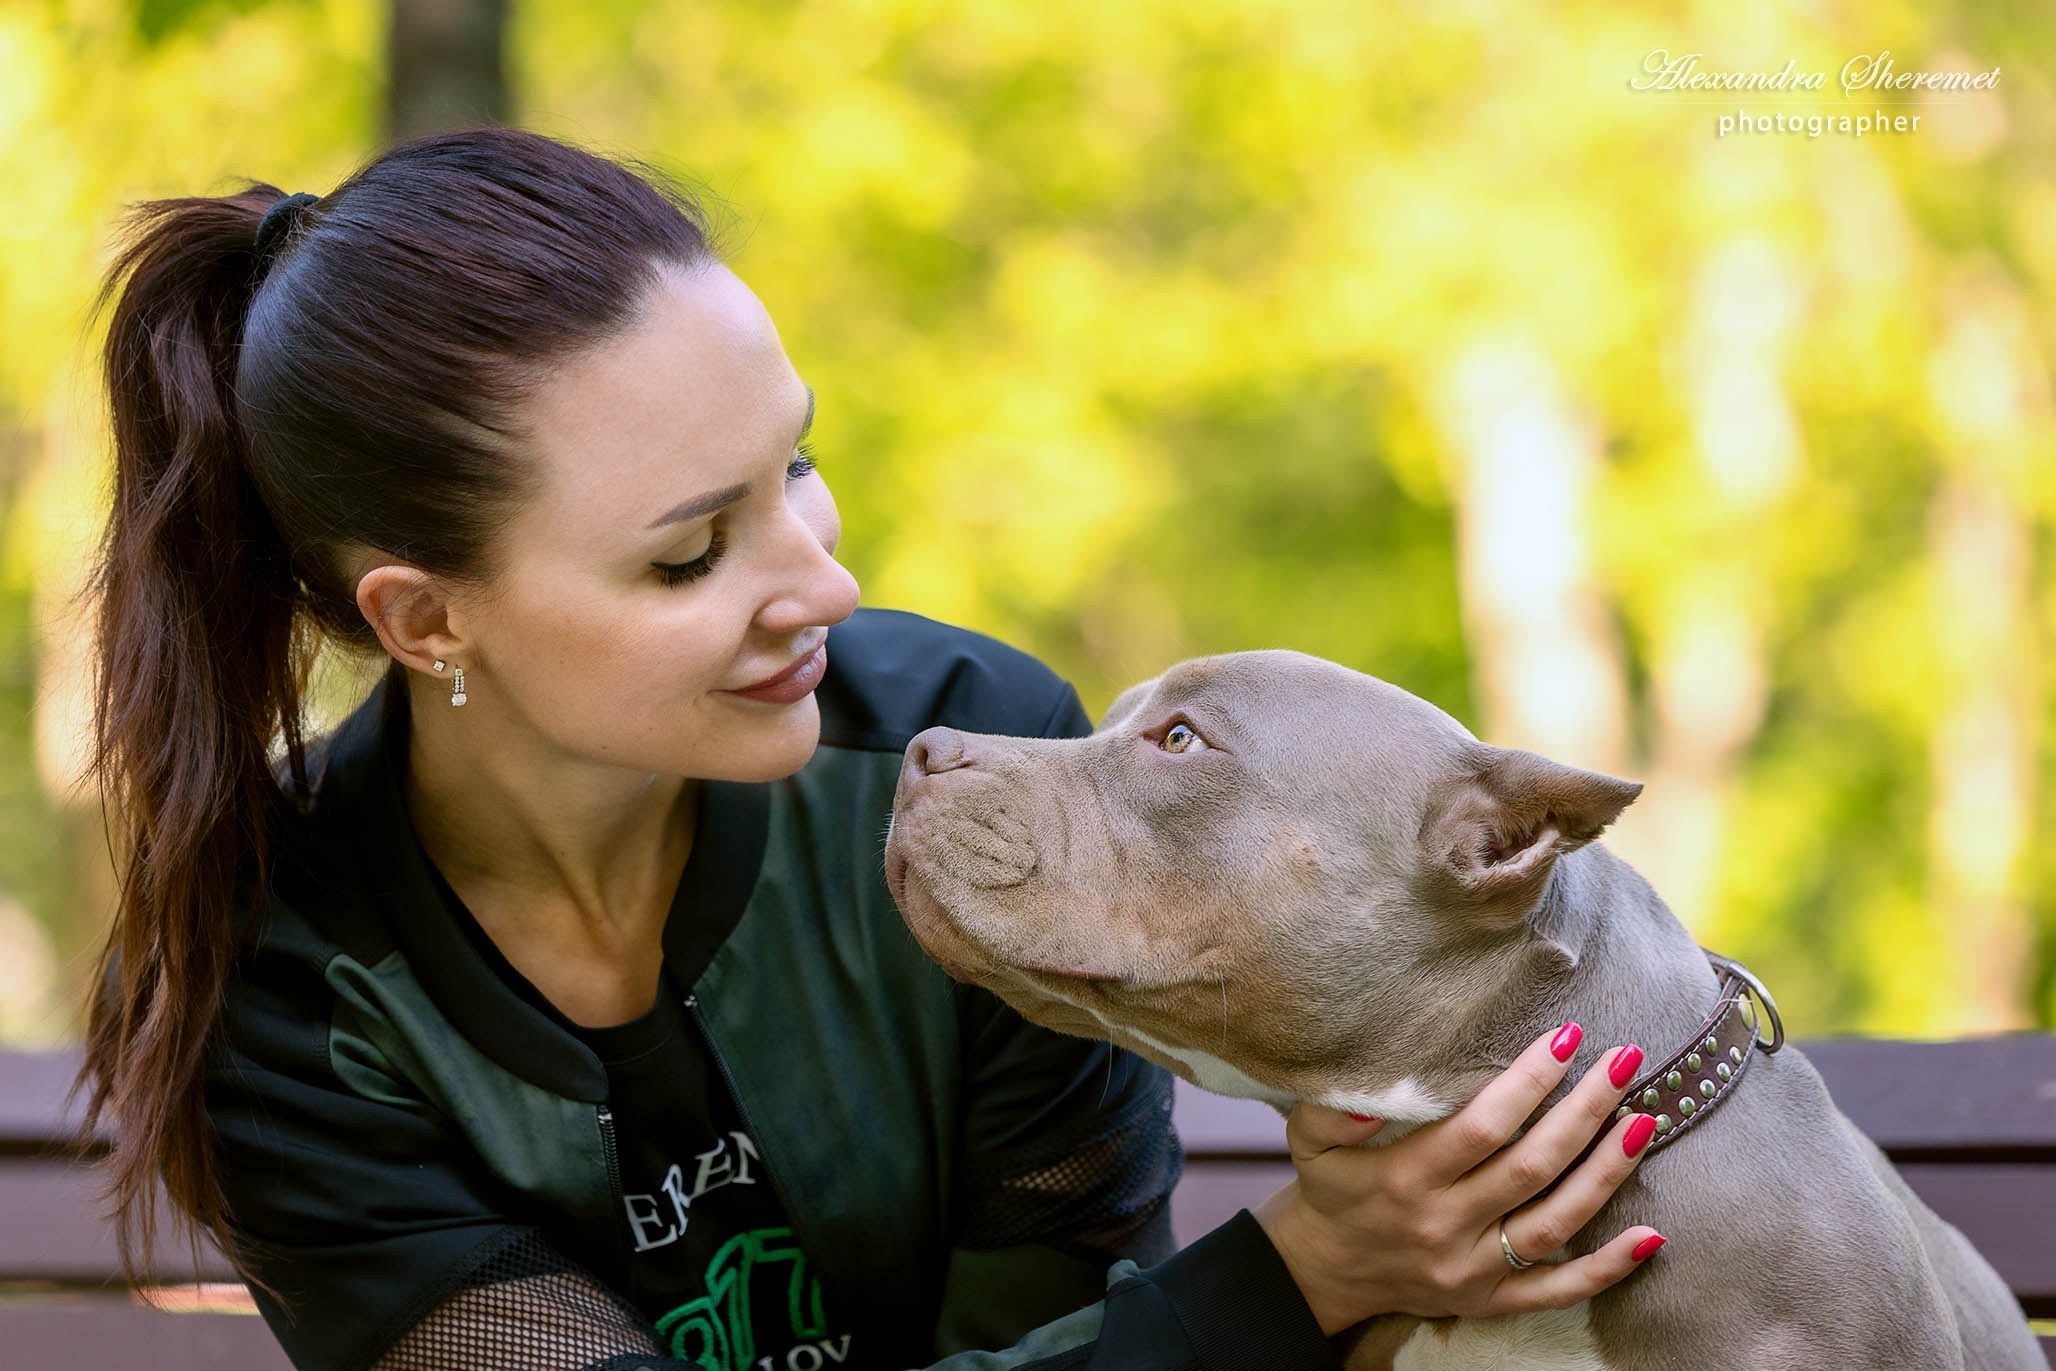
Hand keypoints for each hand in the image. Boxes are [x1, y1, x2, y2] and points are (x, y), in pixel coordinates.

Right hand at [1252, 1022, 1663, 1333]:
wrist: (1325, 1272)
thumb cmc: (1329, 1190)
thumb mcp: (1308, 1142)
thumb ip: (1331, 1110)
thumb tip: (1372, 1087)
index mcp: (1406, 1180)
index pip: (1482, 1127)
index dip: (1529, 1082)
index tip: (1567, 1037)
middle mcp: (1445, 1227)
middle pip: (1532, 1166)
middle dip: (1584, 1111)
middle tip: (1625, 1062)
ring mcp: (1474, 1269)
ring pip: (1556, 1222)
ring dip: (1606, 1173)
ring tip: (1644, 1121)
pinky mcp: (1491, 1300)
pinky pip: (1558, 1290)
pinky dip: (1608, 1268)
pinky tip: (1652, 1235)